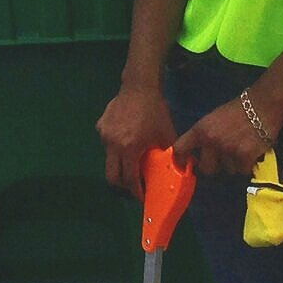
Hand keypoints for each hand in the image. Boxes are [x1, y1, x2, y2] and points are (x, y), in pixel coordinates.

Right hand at [96, 80, 176, 197]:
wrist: (139, 86)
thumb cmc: (155, 111)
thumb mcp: (166, 134)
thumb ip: (173, 154)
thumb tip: (182, 170)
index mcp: (129, 148)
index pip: (129, 178)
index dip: (136, 191)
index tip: (142, 196)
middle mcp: (112, 144)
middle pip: (111, 175)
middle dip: (122, 184)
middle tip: (133, 184)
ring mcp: (104, 135)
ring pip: (108, 158)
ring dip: (119, 163)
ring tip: (131, 158)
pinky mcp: (100, 126)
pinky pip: (107, 143)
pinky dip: (115, 147)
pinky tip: (126, 138)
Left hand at [173, 98, 274, 179]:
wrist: (261, 105)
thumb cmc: (237, 110)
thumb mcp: (212, 119)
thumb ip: (203, 135)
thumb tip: (196, 151)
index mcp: (200, 130)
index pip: (180, 149)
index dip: (180, 159)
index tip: (184, 165)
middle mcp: (211, 142)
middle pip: (206, 169)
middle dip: (214, 166)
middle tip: (221, 160)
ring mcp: (228, 150)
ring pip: (227, 170)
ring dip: (233, 165)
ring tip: (240, 150)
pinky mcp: (245, 156)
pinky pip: (242, 171)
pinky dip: (247, 165)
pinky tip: (250, 154)